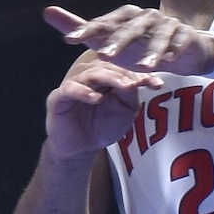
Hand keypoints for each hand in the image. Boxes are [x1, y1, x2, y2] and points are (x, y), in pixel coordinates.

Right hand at [42, 50, 156, 157]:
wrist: (81, 148)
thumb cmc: (102, 126)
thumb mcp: (125, 110)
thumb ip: (129, 93)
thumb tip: (135, 80)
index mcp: (105, 75)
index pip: (121, 66)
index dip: (138, 72)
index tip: (156, 83)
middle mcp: (87, 75)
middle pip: (105, 64)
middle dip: (124, 73)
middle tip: (138, 82)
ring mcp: (72, 85)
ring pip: (89, 72)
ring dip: (108, 78)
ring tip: (123, 87)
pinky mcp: (58, 98)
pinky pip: (69, 89)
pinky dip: (83, 91)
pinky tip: (96, 99)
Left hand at [47, 4, 213, 78]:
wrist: (180, 51)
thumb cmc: (137, 46)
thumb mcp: (106, 39)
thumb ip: (79, 28)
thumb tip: (47, 11)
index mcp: (124, 16)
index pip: (103, 23)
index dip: (86, 31)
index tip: (69, 41)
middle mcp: (145, 16)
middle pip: (130, 28)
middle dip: (118, 42)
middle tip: (103, 56)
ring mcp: (167, 24)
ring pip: (158, 35)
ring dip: (151, 50)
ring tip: (142, 67)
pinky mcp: (186, 34)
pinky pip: (181, 40)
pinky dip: (175, 49)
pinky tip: (170, 62)